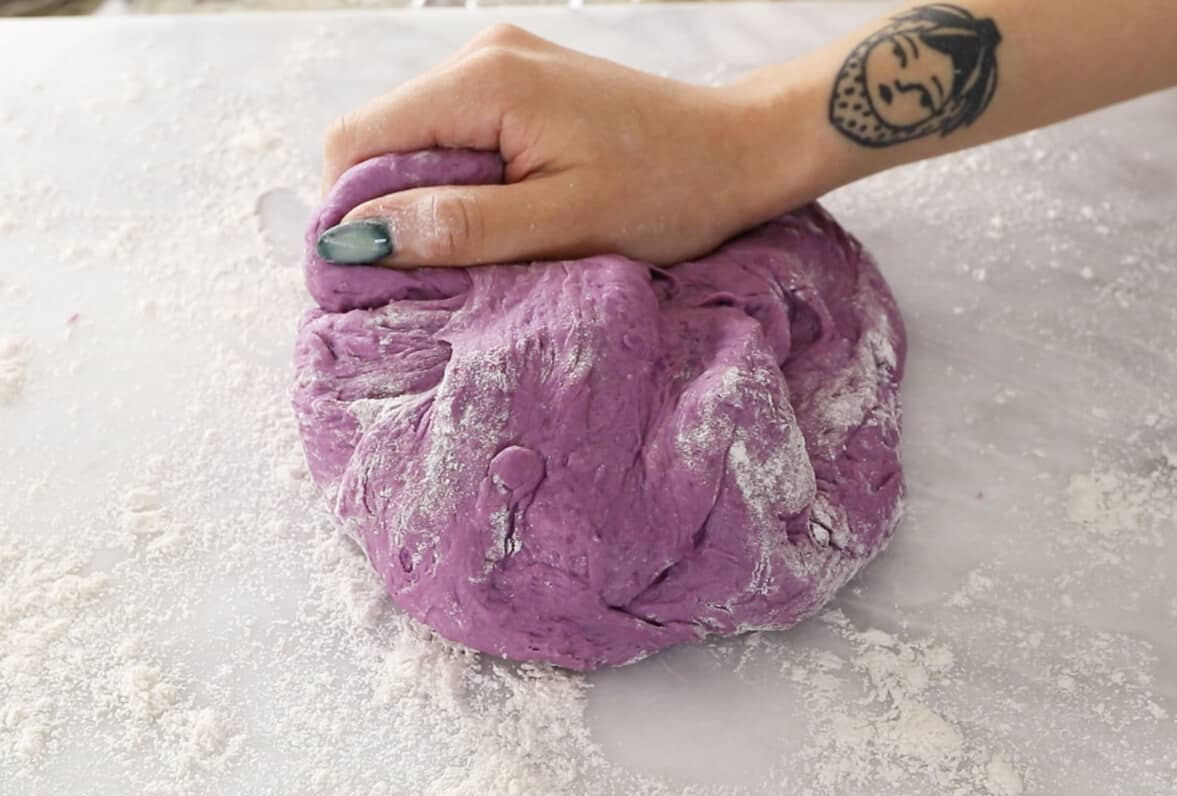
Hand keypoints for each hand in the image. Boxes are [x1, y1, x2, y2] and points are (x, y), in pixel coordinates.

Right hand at [320, 25, 814, 268]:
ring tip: (484, 245)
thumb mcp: (562, 225)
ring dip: (431, 197)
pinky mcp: (522, 82)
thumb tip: (360, 239)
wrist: (741, 150)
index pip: (356, 142)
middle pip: (380, 138)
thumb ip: (459, 227)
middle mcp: (482, 56)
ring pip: (417, 139)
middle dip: (393, 208)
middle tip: (441, 270)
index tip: (380, 274)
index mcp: (485, 83)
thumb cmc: (669, 191)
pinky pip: (457, 134)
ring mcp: (502, 62)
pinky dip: (462, 180)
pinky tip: (504, 214)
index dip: (352, 213)